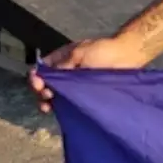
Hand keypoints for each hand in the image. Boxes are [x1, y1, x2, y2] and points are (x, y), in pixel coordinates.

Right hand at [27, 36, 145, 113]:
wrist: (127, 57)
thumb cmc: (104, 51)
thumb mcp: (80, 53)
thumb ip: (63, 65)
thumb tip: (46, 78)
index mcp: (60, 60)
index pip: (40, 71)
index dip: (36, 79)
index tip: (39, 84)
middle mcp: (64, 74)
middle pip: (43, 86)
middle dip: (40, 92)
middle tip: (47, 95)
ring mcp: (73, 86)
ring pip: (53, 97)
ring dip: (47, 102)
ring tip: (50, 106)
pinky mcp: (82, 97)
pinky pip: (67, 103)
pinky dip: (60, 108)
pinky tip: (60, 111)